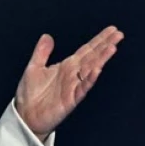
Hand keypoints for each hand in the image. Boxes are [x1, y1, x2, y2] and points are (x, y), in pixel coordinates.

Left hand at [15, 25, 123, 140]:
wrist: (25, 115)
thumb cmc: (30, 94)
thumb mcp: (33, 68)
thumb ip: (41, 52)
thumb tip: (47, 36)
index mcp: (66, 66)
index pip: (86, 50)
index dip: (98, 40)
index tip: (112, 30)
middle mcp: (73, 74)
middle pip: (92, 57)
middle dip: (105, 46)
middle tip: (119, 34)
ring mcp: (73, 86)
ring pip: (91, 70)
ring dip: (101, 59)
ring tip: (112, 47)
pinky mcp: (71, 99)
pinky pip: (82, 87)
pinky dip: (90, 78)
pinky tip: (97, 69)